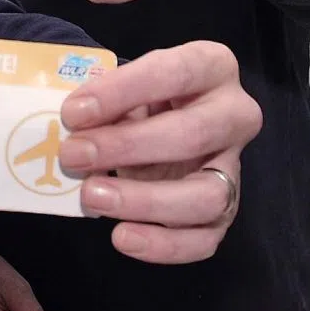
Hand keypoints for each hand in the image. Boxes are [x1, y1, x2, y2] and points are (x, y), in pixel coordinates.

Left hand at [58, 41, 258, 263]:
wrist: (157, 124)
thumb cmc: (139, 97)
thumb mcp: (125, 84)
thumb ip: (105, 95)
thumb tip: (74, 121)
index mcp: (212, 66)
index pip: (175, 72)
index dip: (122, 91)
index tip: (74, 111)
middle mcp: (235, 115)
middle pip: (193, 134)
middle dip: (127, 147)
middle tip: (74, 155)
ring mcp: (234, 167)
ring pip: (207, 195)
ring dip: (146, 201)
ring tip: (93, 197)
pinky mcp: (226, 211)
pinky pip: (205, 238)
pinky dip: (164, 244)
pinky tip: (122, 236)